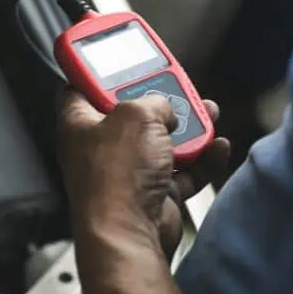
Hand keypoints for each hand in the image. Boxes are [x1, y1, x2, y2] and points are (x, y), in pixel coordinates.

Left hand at [57, 87, 228, 254]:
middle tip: (178, 90)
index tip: (117, 60)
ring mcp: (125, 173)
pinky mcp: (151, 194)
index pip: (79, 89)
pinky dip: (200, 161)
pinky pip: (180, 171)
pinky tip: (215, 147)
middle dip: (159, 102)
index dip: (97, 73)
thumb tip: (165, 107)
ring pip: (160, 142)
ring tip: (207, 114)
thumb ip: (153, 99)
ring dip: (188, 129)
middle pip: (131, 114)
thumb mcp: (137, 115)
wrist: (129, 233)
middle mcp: (98, 149)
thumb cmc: (116, 177)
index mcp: (78, 125)